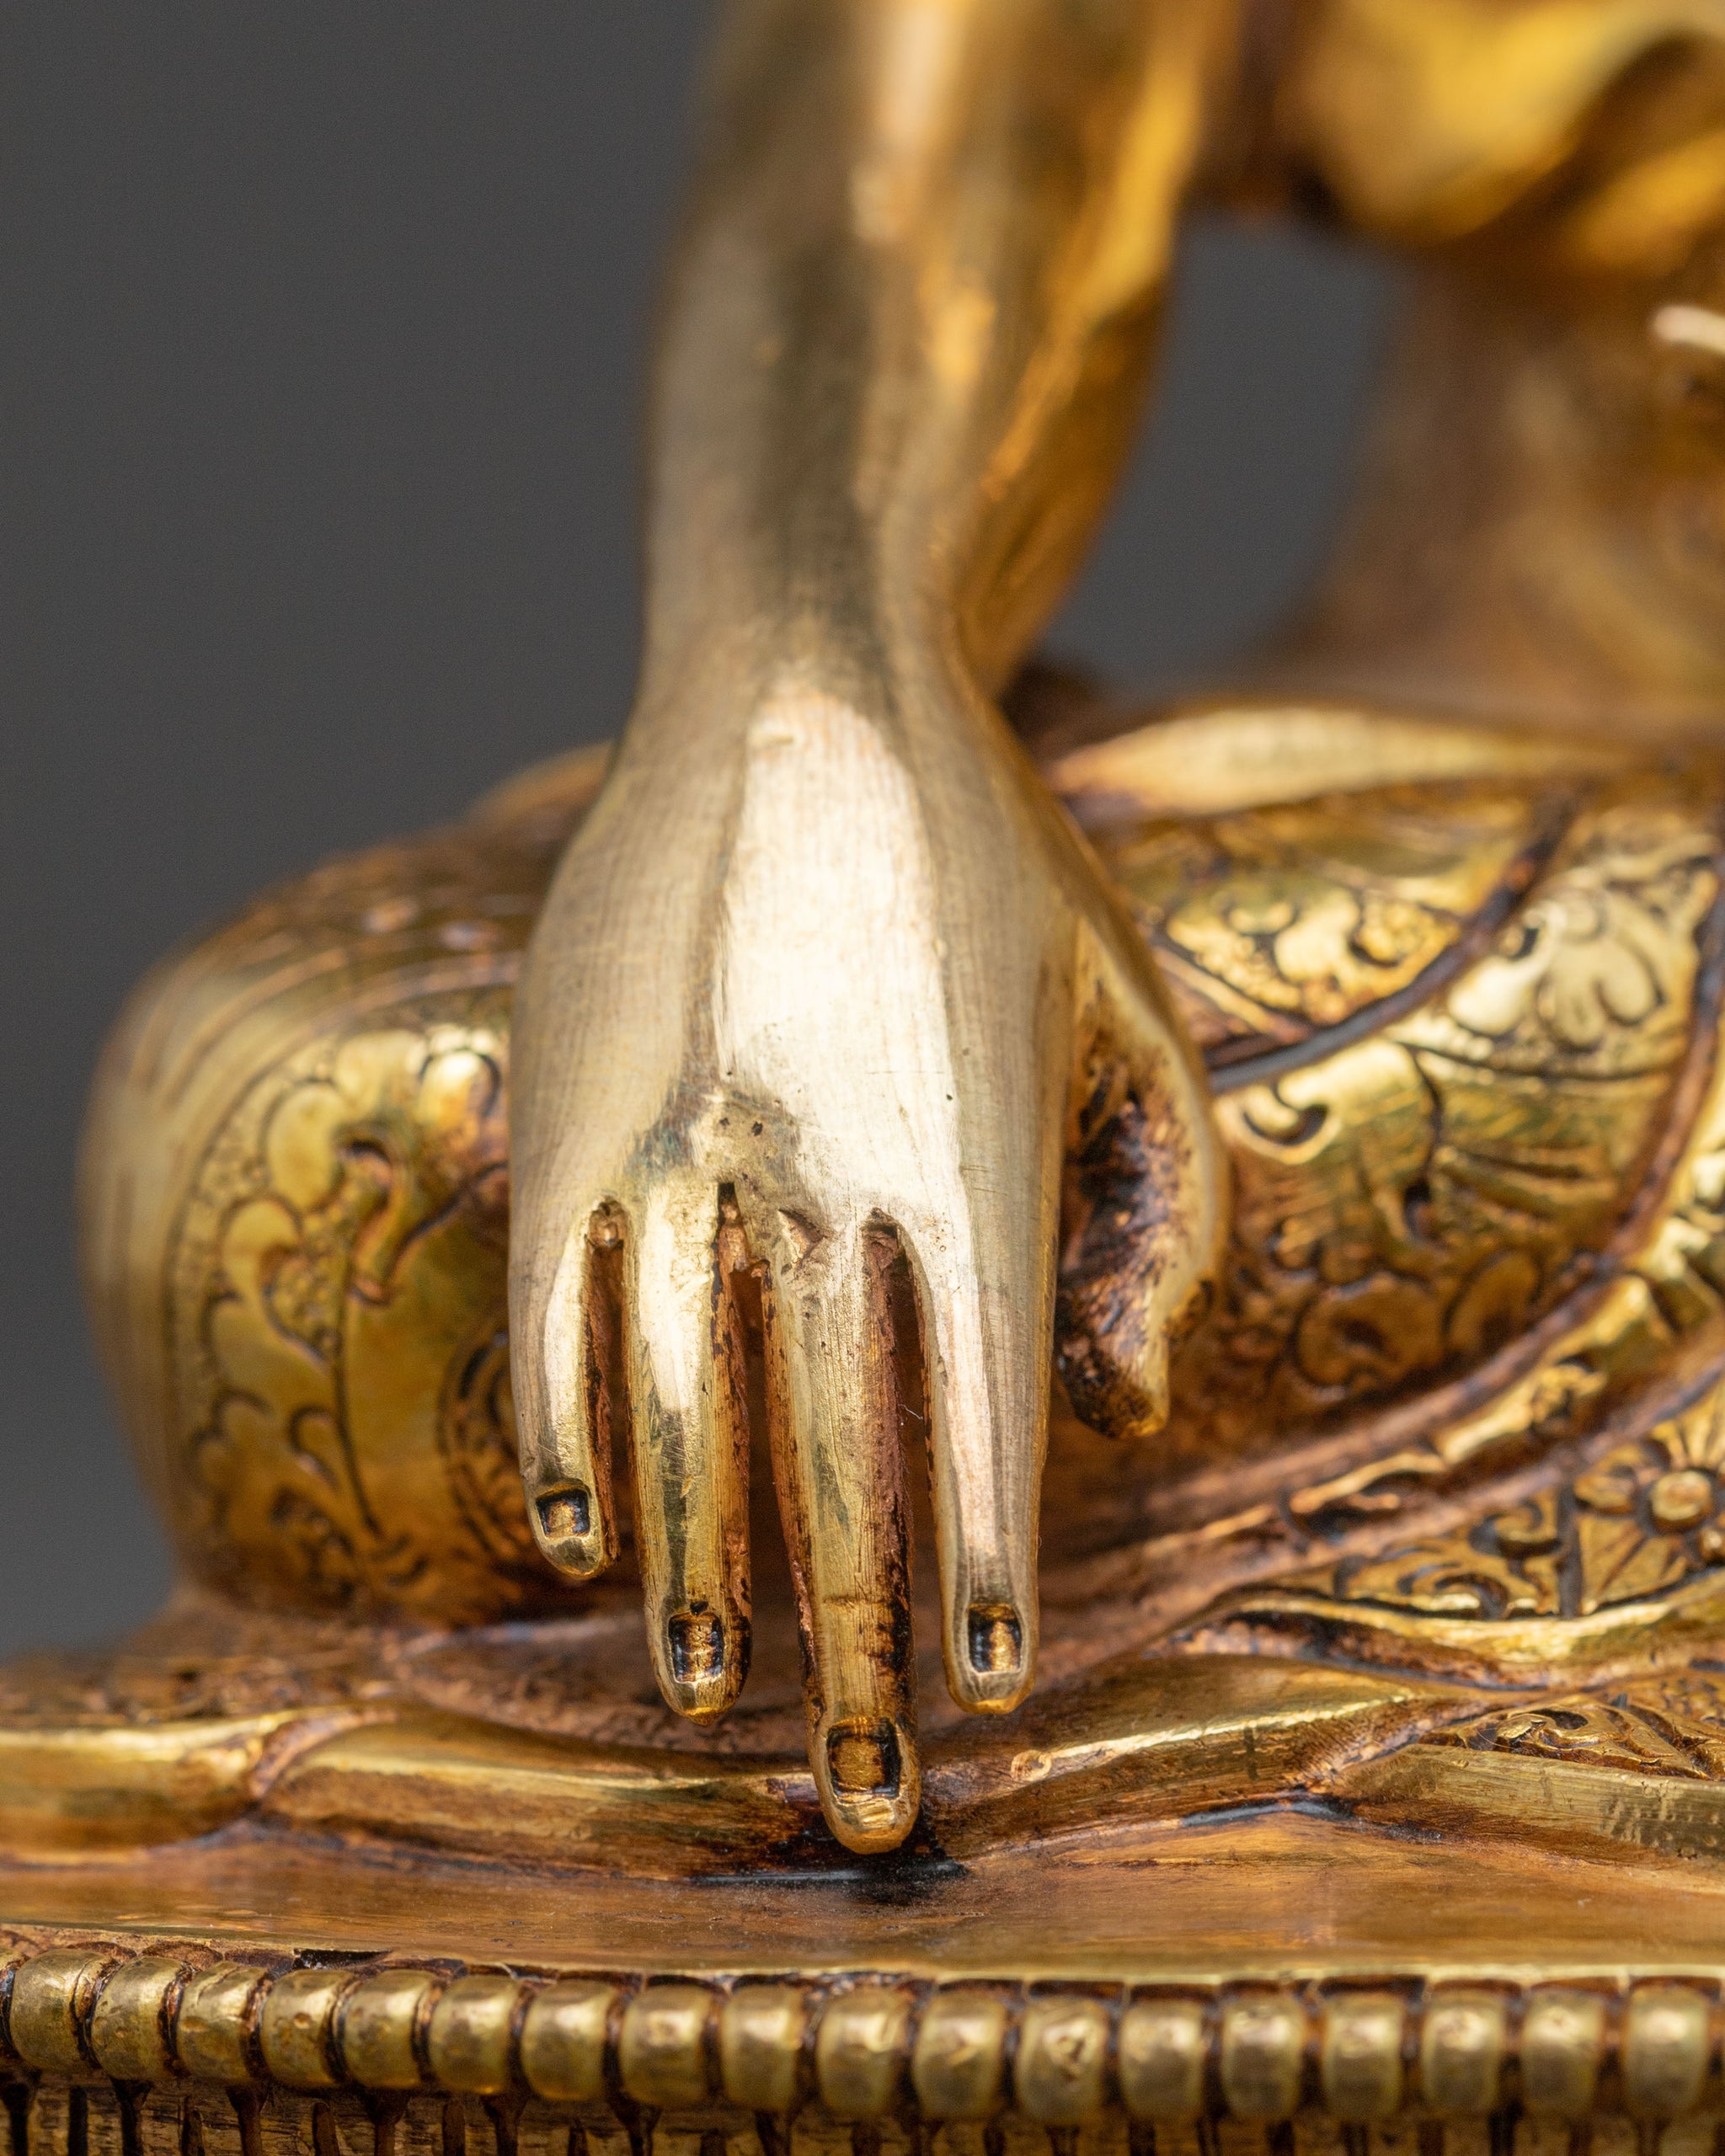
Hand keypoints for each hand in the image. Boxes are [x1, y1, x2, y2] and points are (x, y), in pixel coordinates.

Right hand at [507, 663, 1224, 1852]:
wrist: (804, 693)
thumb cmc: (997, 865)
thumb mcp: (1136, 1010)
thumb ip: (1162, 1212)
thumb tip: (1119, 1399)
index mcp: (971, 1154)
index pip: (983, 1414)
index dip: (988, 1562)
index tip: (997, 1684)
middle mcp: (821, 1169)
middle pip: (832, 1455)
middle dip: (852, 1637)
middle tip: (866, 1781)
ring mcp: (678, 1139)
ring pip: (680, 1414)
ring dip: (696, 1577)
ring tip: (706, 1702)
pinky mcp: (576, 1107)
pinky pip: (553, 1313)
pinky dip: (566, 1439)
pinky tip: (582, 1538)